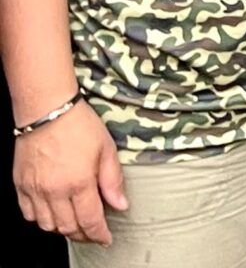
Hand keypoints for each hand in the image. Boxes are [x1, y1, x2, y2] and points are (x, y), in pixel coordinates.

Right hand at [13, 100, 124, 243]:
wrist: (47, 110)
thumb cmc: (79, 125)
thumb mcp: (106, 149)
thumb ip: (112, 181)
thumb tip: (120, 205)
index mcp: (79, 183)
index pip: (90, 220)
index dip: (99, 234)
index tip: (106, 239)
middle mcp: (54, 191)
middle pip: (67, 227)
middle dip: (83, 235)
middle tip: (93, 234)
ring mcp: (35, 189)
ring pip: (47, 225)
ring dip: (62, 229)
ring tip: (74, 225)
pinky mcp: (21, 185)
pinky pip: (28, 213)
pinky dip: (40, 219)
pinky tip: (52, 214)